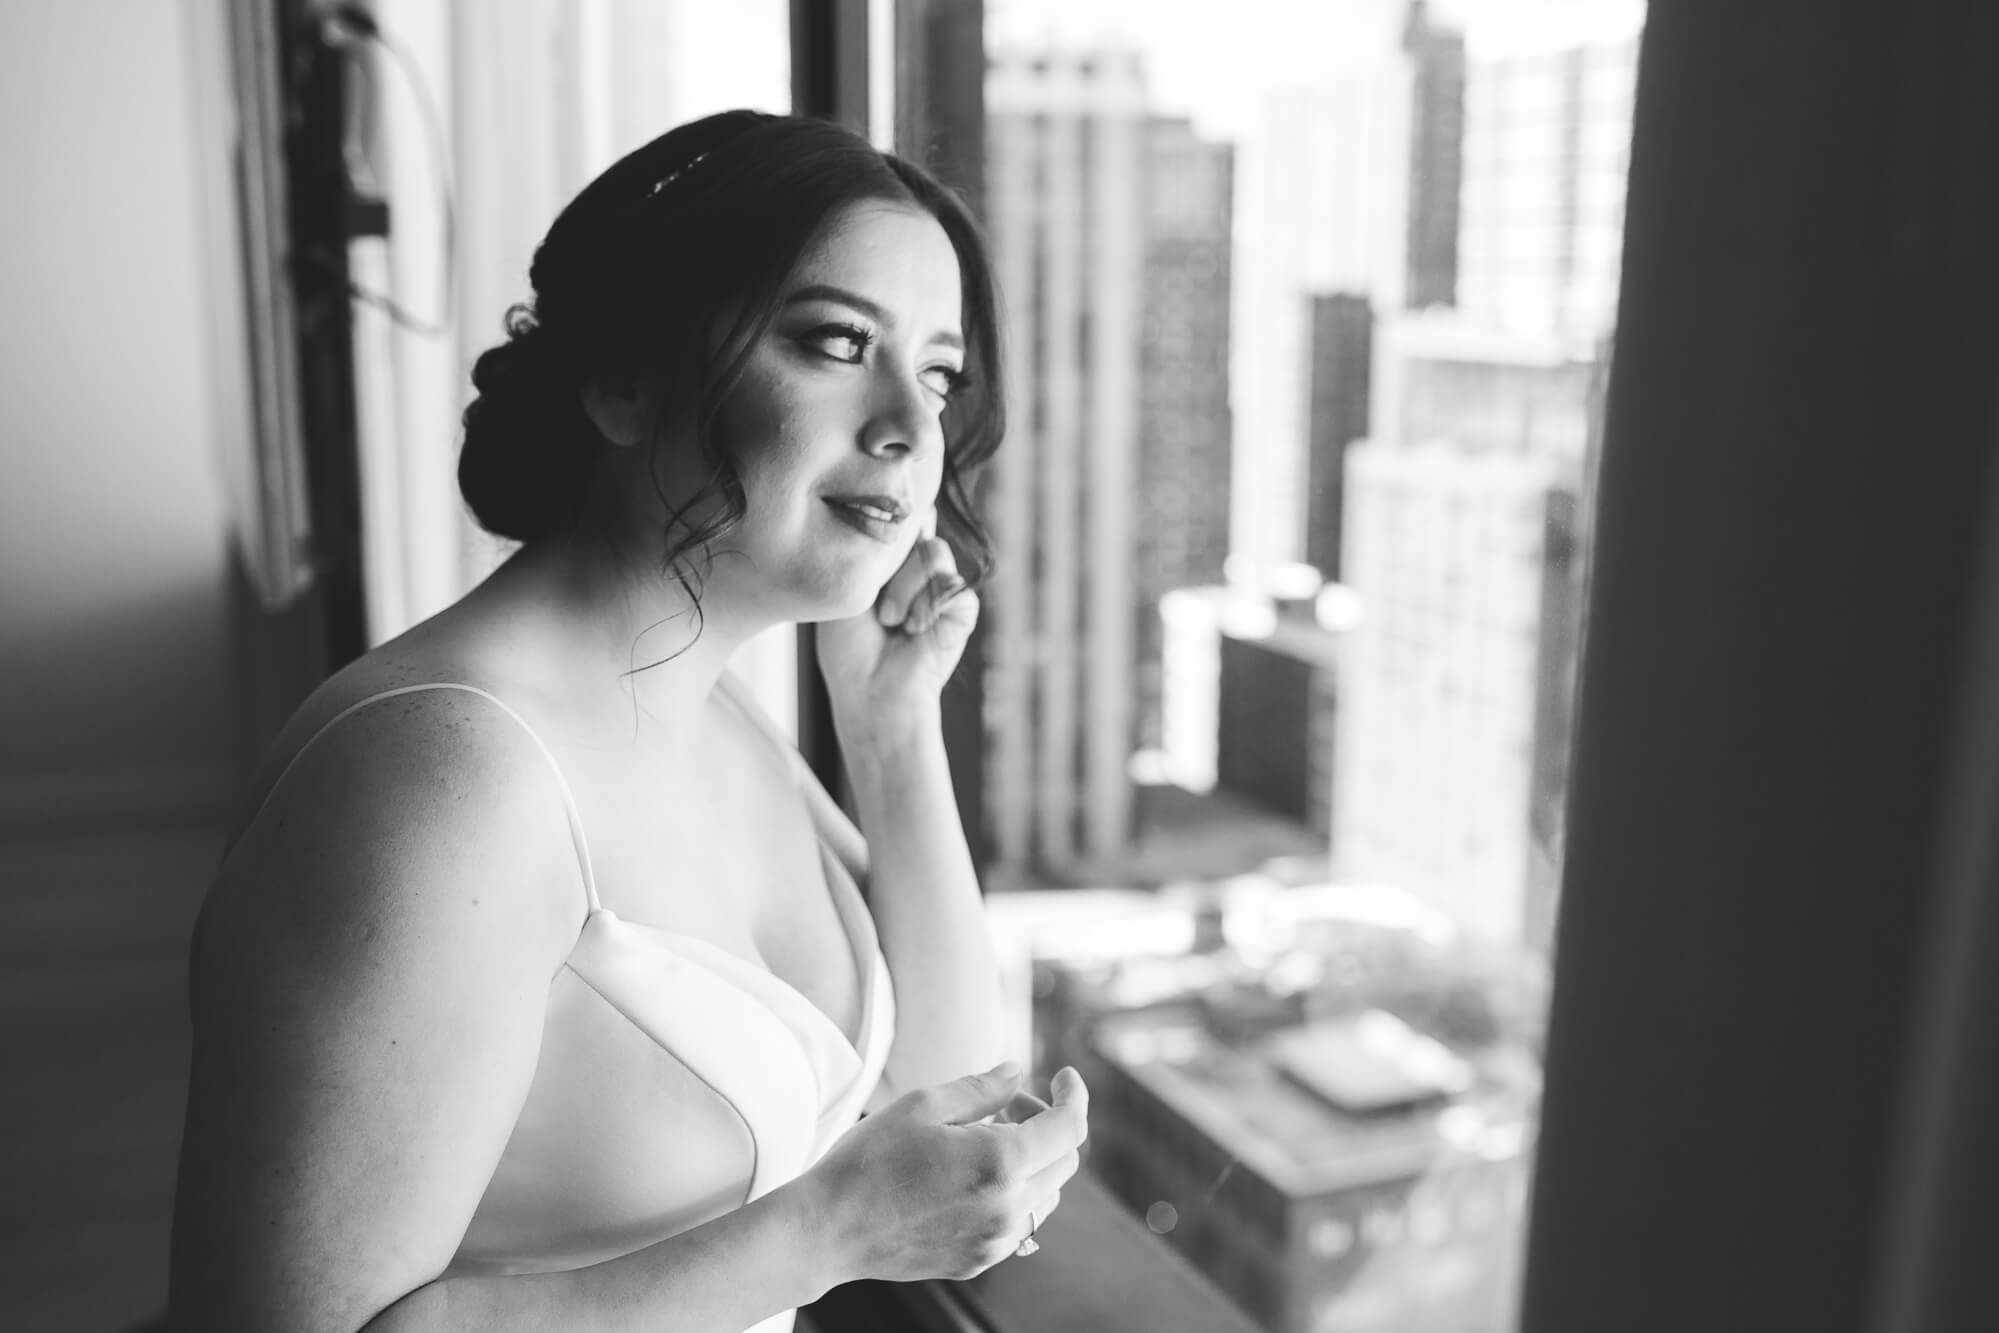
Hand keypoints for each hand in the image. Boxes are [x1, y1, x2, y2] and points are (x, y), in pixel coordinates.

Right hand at [801, 1061, 1090, 1282]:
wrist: (829, 1230)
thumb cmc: (870, 1160)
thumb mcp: (924, 1105)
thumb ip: (982, 1088)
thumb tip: (1017, 1073)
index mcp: (1000, 1162)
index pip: (1069, 1128)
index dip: (1075, 1095)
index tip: (1065, 1075)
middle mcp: (1008, 1209)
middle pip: (1064, 1162)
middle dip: (1047, 1124)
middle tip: (1007, 1105)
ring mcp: (996, 1242)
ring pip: (1046, 1195)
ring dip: (1033, 1161)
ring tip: (986, 1139)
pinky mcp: (978, 1261)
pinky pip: (1019, 1224)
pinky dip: (1013, 1194)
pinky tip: (973, 1177)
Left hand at [814, 526, 977, 723]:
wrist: (867, 689)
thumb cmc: (848, 646)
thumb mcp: (849, 586)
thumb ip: (874, 549)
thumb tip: (908, 510)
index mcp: (893, 560)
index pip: (905, 517)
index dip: (895, 522)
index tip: (877, 544)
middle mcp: (920, 568)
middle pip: (917, 529)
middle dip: (889, 566)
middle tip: (875, 608)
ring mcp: (943, 587)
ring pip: (934, 553)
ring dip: (904, 591)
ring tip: (891, 622)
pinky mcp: (962, 610)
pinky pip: (953, 586)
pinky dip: (927, 610)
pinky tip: (914, 632)